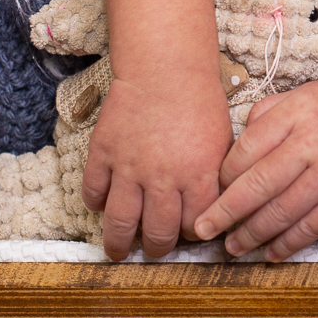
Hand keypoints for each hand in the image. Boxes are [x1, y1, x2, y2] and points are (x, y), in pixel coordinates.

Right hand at [83, 74, 231, 259]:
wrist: (165, 66)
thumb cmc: (200, 100)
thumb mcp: (223, 140)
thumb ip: (216, 177)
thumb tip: (212, 208)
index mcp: (199, 175)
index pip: (195, 226)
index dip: (192, 233)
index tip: (187, 232)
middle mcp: (164, 178)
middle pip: (159, 233)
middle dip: (158, 247)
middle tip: (154, 247)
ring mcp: (130, 167)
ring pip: (121, 223)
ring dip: (119, 244)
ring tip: (118, 251)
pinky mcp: (104, 152)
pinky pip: (94, 192)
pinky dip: (96, 204)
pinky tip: (102, 205)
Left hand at [194, 80, 317, 260]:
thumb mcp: (307, 97)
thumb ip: (269, 112)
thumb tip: (234, 140)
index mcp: (296, 112)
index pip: (246, 149)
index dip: (223, 176)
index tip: (211, 191)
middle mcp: (312, 142)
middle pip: (257, 185)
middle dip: (224, 213)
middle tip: (202, 230)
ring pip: (279, 213)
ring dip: (250, 235)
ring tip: (233, 247)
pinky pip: (308, 229)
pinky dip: (285, 245)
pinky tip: (269, 253)